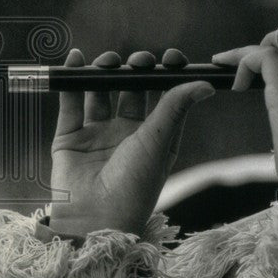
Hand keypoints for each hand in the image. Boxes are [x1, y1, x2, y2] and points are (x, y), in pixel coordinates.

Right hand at [49, 48, 214, 237]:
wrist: (95, 219)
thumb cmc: (134, 186)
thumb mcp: (159, 141)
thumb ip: (176, 107)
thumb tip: (207, 84)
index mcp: (155, 137)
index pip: (163, 98)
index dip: (166, 77)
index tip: (171, 58)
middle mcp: (127, 134)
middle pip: (130, 92)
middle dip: (134, 71)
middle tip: (139, 60)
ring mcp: (97, 136)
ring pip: (100, 94)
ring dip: (103, 73)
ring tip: (107, 60)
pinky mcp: (69, 140)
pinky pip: (70, 105)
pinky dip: (72, 82)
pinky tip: (76, 59)